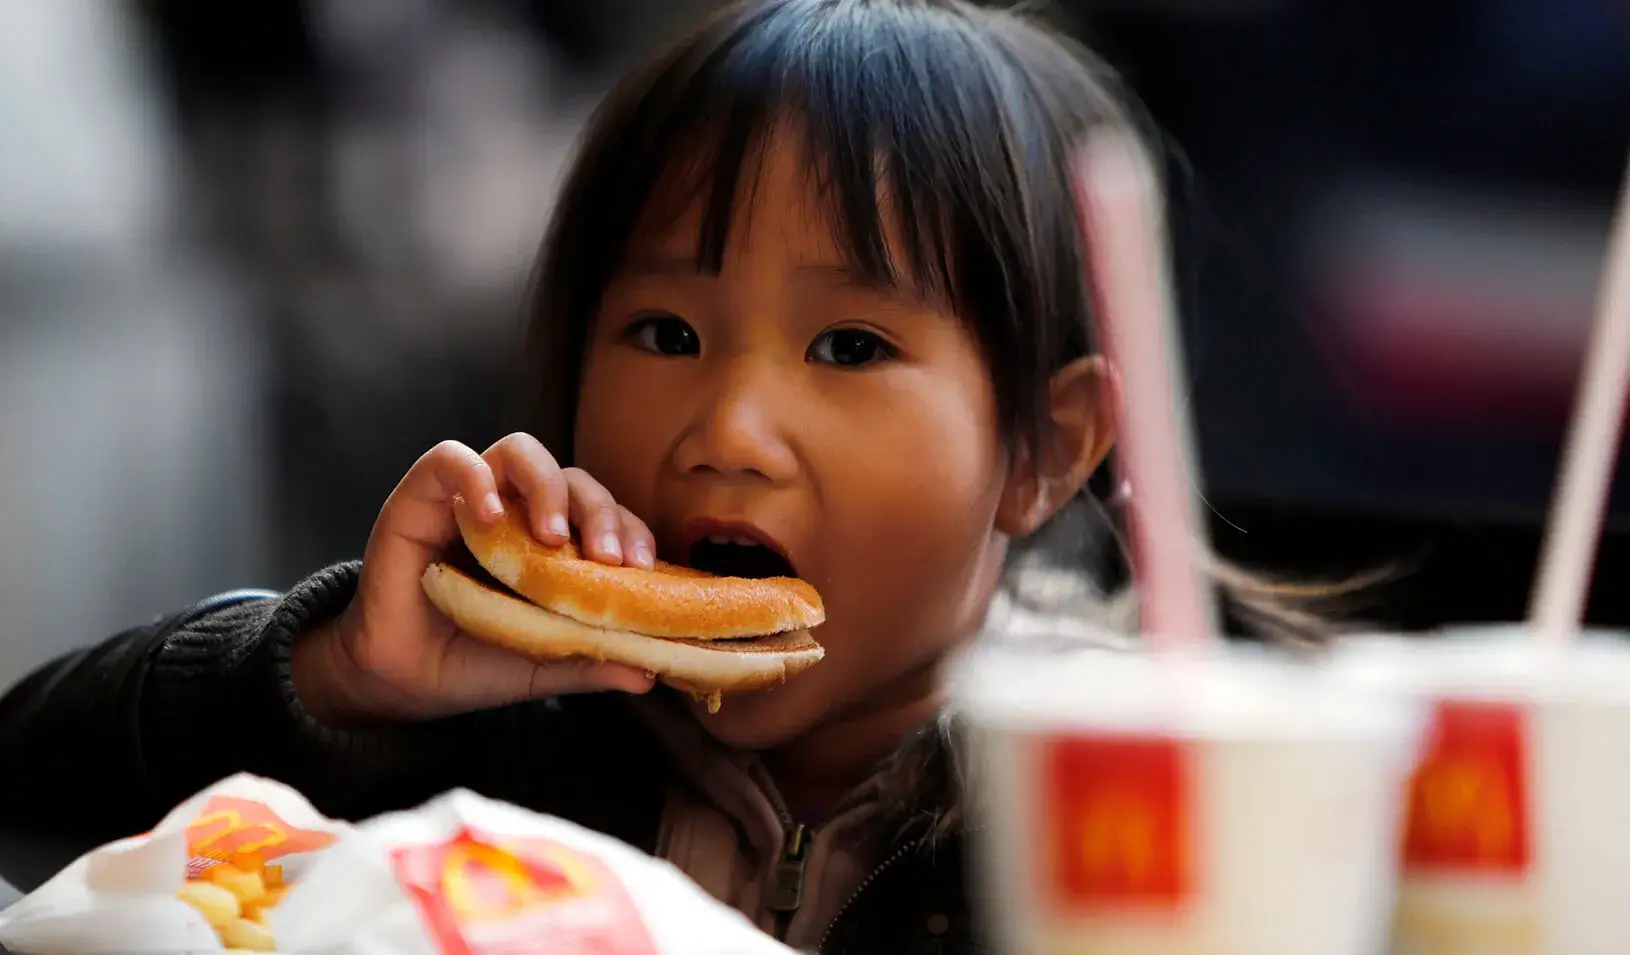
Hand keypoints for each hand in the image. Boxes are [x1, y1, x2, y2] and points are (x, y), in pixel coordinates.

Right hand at [292, 433, 657, 724]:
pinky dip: (475, 476)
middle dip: (601, 511)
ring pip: (520, 452)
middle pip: (572, 478)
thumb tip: (649, 674)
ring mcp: (470, 499)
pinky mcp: (421, 496)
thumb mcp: (541, 665)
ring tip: (554, 537)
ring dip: (547, 487)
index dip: (629, 529)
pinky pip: (451, 458)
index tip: (643, 568)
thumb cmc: (471, 663)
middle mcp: (516, 511)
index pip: (603, 513)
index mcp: (552, 543)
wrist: (399, 683)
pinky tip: (489, 515)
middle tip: (608, 559)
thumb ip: (590, 660)